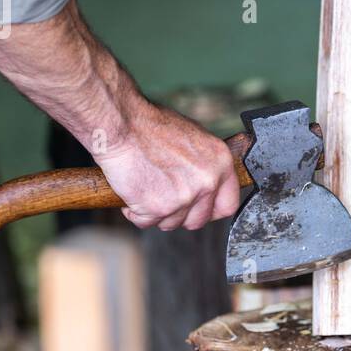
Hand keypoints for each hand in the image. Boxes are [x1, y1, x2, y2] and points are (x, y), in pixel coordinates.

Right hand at [93, 100, 239, 230]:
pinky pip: (146, 222)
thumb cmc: (151, 127)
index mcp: (221, 163)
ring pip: (171, 224)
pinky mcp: (158, 208)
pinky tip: (132, 191)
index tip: (198, 209)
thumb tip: (208, 184)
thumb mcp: (193, 138)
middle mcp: (207, 181)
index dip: (211, 210)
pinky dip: (135, 212)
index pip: (228, 205)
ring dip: (156, 213)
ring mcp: (184, 197)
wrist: (123, 127)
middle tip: (164, 198)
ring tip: (146, 187)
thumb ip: (206, 165)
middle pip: (198, 220)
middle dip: (180, 214)